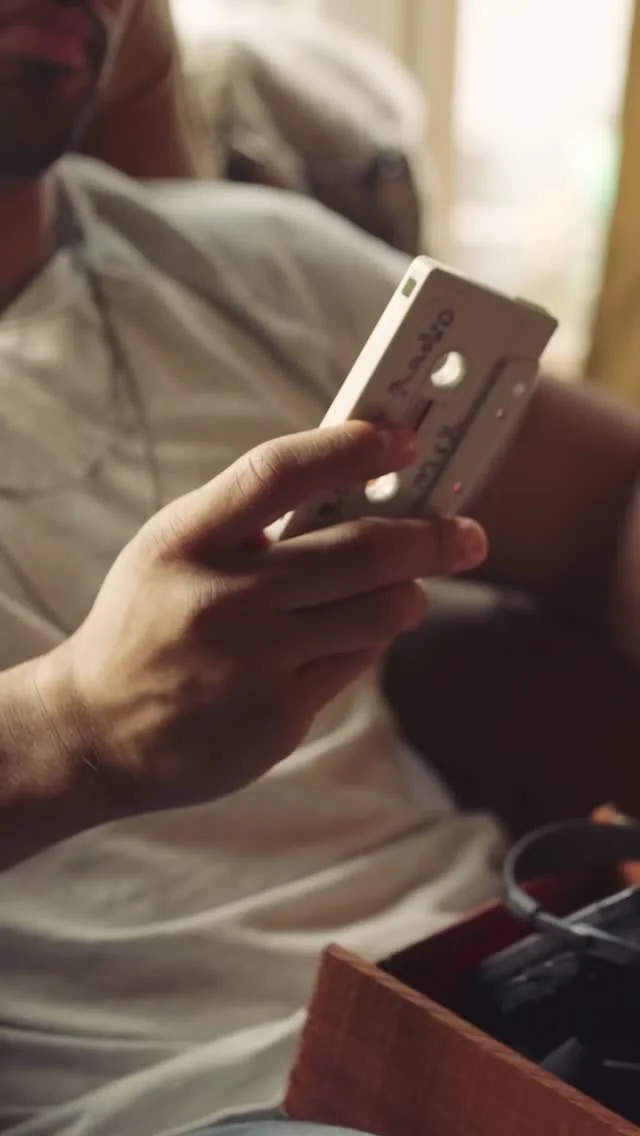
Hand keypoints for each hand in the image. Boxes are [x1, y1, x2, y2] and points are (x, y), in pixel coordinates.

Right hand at [49, 422, 487, 813]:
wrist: (95, 735)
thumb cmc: (145, 625)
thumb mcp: (170, 552)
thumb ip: (245, 521)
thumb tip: (351, 487)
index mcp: (187, 541)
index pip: (280, 473)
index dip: (350, 448)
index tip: (403, 439)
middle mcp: (223, 599)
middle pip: (360, 552)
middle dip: (430, 538)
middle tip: (468, 533)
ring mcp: (254, 664)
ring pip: (377, 614)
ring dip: (409, 594)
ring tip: (410, 588)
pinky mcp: (279, 716)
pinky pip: (356, 663)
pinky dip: (370, 641)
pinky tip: (356, 635)